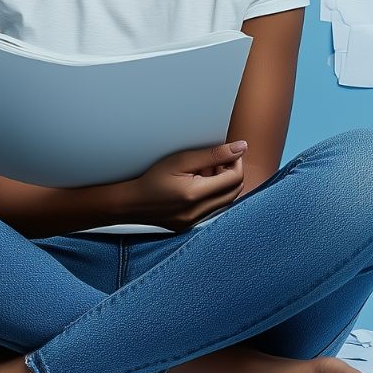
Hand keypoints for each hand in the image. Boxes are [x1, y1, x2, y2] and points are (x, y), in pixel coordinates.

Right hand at [117, 140, 246, 231]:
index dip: (236, 161)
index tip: (228, 152)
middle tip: (218, 160)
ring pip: (226, 200)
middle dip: (232, 172)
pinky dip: (213, 195)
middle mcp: (199, 211)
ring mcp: (196, 221)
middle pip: (235, 191)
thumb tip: (240, 148)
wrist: (132, 202)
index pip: (235, 177)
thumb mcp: (181, 159)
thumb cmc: (152, 178)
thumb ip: (213, 154)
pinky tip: (198, 185)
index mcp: (196, 194)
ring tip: (205, 171)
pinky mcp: (192, 225)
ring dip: (223, 184)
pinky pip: (214, 208)